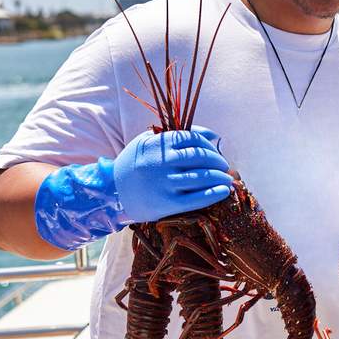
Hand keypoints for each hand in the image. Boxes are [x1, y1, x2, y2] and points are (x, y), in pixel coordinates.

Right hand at [113, 128, 232, 223]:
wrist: (111, 193)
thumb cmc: (136, 165)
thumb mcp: (149, 143)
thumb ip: (178, 136)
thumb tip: (213, 134)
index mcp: (157, 144)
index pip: (193, 138)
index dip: (209, 144)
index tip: (215, 151)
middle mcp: (160, 162)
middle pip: (201, 158)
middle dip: (218, 161)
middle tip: (224, 167)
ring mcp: (163, 184)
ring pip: (202, 177)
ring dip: (220, 178)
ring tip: (227, 179)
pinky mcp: (166, 204)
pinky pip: (197, 198)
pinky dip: (214, 194)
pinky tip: (224, 191)